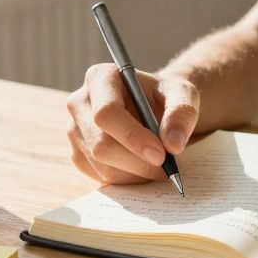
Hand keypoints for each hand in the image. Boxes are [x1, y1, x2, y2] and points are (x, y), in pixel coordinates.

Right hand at [65, 63, 200, 184]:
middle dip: (137, 162)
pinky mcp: (78, 153)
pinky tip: (143, 168)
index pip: (107, 112)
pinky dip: (127, 179)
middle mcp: (80, 102)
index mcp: (100, 78)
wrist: (153, 107)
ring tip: (159, 166)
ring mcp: (75, 130)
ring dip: (135, 173)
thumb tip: (173, 144)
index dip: (132, 137)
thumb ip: (182, 113)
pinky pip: (100, 176)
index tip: (160, 154)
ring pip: (101, 164)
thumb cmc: (164, 96)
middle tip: (166, 168)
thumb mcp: (182, 94)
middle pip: (101, 144)